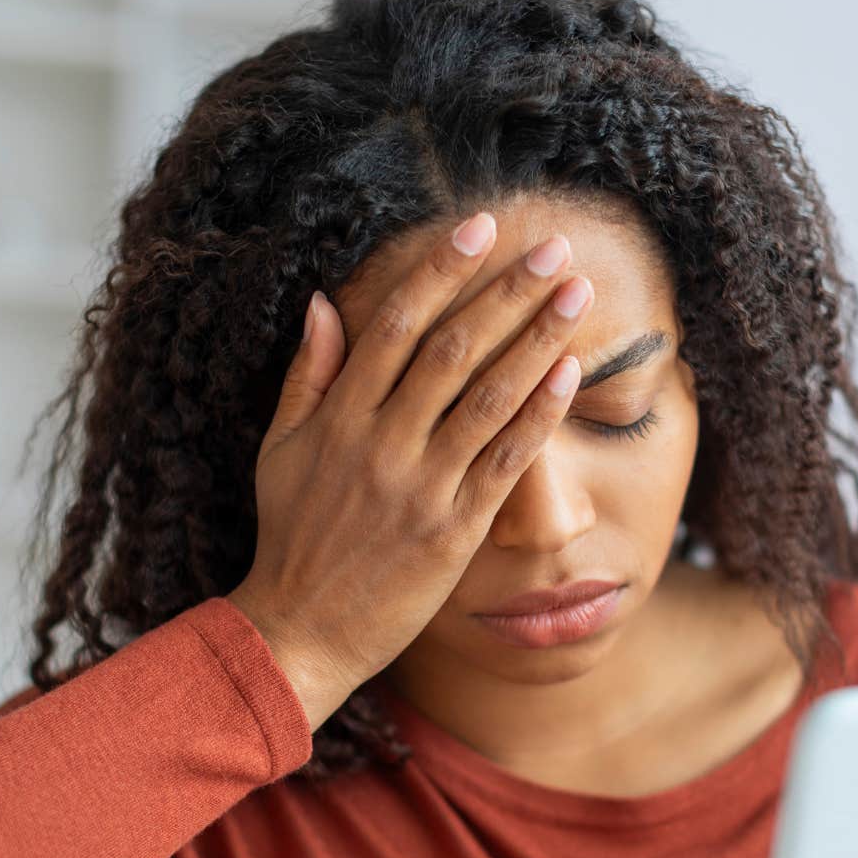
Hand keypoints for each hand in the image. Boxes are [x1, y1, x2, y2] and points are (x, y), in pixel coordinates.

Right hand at [226, 212, 594, 727]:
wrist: (300, 631)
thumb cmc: (291, 536)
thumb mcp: (280, 450)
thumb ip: (307, 376)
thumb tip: (325, 302)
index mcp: (338, 416)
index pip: (397, 324)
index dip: (441, 270)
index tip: (480, 226)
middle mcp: (381, 443)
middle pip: (454, 349)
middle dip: (506, 292)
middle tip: (553, 247)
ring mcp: (421, 486)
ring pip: (489, 397)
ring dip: (538, 339)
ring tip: (577, 293)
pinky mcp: (454, 529)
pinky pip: (506, 461)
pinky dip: (540, 413)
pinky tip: (572, 372)